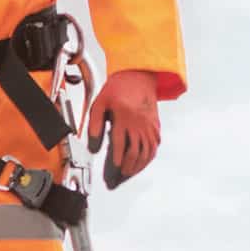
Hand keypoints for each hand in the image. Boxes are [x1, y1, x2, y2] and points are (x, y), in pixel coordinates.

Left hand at [89, 69, 167, 185]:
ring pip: (147, 151)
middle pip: (136, 151)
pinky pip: (155, 145)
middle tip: (121, 175)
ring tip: (130, 172)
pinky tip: (143, 161)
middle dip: (128, 167)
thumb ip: (94, 125)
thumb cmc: (118, 88)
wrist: (138, 75)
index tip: (114, 169)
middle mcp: (139, 122)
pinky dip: (149, 156)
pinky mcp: (155, 125)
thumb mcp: (100, 103)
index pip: (120, 144)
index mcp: (124, 117)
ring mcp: (149, 125)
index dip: (117, 159)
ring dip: (139, 165)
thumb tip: (94, 144)